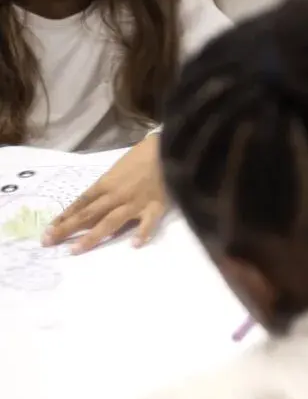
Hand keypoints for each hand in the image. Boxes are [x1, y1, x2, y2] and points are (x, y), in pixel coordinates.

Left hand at [43, 137, 165, 252]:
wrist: (169, 148)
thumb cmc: (143, 155)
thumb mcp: (118, 168)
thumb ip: (107, 186)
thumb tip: (92, 204)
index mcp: (106, 183)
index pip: (81, 203)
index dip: (65, 216)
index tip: (49, 229)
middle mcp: (116, 195)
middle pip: (88, 214)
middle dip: (67, 229)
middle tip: (48, 242)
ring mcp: (135, 202)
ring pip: (110, 221)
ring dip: (92, 236)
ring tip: (75, 250)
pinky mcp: (155, 206)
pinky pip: (148, 222)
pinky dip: (142, 233)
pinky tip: (134, 245)